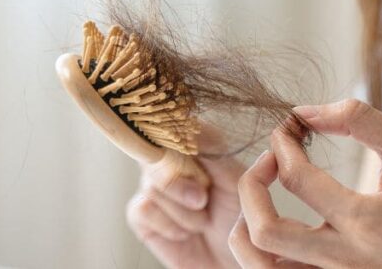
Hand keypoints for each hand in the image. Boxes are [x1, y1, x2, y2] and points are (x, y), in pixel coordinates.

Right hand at [127, 127, 243, 268]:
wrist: (232, 260)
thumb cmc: (240, 220)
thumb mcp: (237, 182)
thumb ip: (215, 152)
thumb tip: (192, 126)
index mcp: (197, 146)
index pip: (177, 125)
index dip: (176, 135)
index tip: (190, 153)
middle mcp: (171, 161)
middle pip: (156, 152)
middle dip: (180, 181)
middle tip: (203, 200)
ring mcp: (154, 185)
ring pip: (152, 185)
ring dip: (183, 211)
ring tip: (203, 221)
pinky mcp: (142, 213)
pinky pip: (144, 208)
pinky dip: (169, 224)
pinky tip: (186, 232)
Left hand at [227, 99, 381, 267]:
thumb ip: (361, 120)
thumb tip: (304, 110)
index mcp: (365, 222)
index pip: (296, 178)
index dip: (283, 143)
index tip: (288, 127)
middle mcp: (344, 259)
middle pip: (264, 232)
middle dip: (251, 186)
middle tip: (268, 161)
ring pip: (260, 265)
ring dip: (247, 224)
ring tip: (261, 194)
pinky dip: (262, 250)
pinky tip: (275, 219)